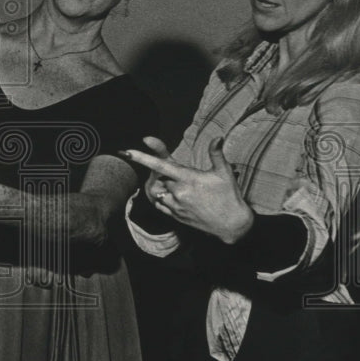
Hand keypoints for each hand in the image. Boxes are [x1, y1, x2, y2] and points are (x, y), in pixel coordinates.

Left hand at [121, 137, 254, 242]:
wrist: (232, 224)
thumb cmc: (229, 196)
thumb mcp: (224, 173)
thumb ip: (216, 153)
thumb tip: (218, 136)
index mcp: (188, 179)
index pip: (161, 165)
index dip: (143, 157)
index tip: (127, 151)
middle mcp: (179, 193)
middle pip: (160, 177)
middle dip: (166, 173)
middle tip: (185, 176)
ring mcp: (176, 206)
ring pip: (159, 191)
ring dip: (164, 186)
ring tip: (183, 187)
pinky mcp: (176, 216)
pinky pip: (161, 204)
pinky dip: (163, 197)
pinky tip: (176, 195)